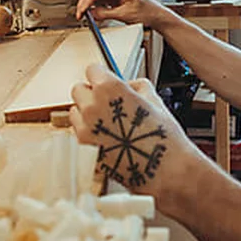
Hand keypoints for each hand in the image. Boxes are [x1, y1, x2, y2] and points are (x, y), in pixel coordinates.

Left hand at [69, 64, 200, 201]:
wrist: (166, 170)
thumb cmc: (163, 138)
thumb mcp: (155, 101)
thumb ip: (136, 86)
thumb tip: (127, 85)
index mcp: (110, 88)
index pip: (92, 70)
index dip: (102, 76)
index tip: (106, 82)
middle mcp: (93, 106)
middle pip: (78, 89)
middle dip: (91, 94)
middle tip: (107, 104)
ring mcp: (85, 128)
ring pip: (75, 112)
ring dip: (86, 114)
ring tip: (108, 125)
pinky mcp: (84, 148)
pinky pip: (78, 133)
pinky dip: (88, 133)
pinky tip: (107, 139)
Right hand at [75, 0, 171, 28]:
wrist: (157, 16)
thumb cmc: (147, 12)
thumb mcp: (125, 15)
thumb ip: (106, 14)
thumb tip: (92, 13)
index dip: (87, 0)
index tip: (82, 10)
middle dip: (85, 2)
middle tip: (80, 14)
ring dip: (89, 5)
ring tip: (84, 15)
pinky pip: (101, 1)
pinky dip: (95, 7)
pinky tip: (92, 14)